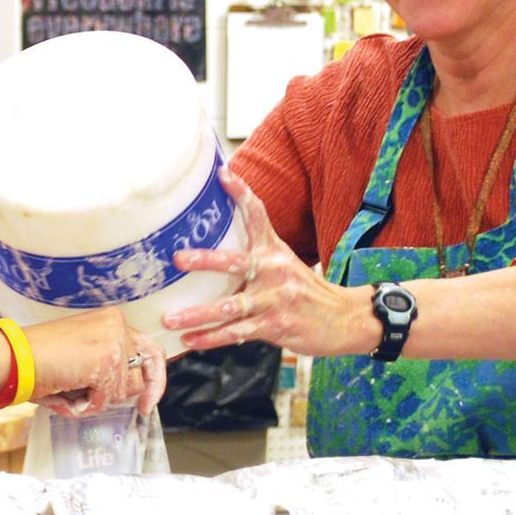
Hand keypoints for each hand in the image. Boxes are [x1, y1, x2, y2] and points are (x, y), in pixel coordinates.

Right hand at [23, 309, 164, 416]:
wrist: (14, 357)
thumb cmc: (37, 359)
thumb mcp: (82, 355)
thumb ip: (107, 366)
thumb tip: (133, 394)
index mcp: (111, 321)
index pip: (149, 351)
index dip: (153, 379)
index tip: (147, 403)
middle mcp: (118, 325)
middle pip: (138, 376)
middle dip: (116, 394)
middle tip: (87, 400)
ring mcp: (115, 342)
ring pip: (124, 391)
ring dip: (97, 400)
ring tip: (67, 388)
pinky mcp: (109, 359)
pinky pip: (107, 399)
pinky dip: (86, 405)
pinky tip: (66, 391)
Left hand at [164, 168, 364, 354]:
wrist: (345, 319)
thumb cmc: (305, 291)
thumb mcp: (284, 263)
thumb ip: (255, 255)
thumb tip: (213, 251)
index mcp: (274, 250)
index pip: (258, 215)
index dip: (241, 193)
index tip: (222, 174)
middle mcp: (274, 270)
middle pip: (236, 261)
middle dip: (205, 260)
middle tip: (178, 259)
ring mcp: (275, 299)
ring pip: (230, 306)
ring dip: (197, 314)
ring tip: (169, 318)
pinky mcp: (276, 325)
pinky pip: (237, 333)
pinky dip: (211, 338)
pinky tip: (190, 340)